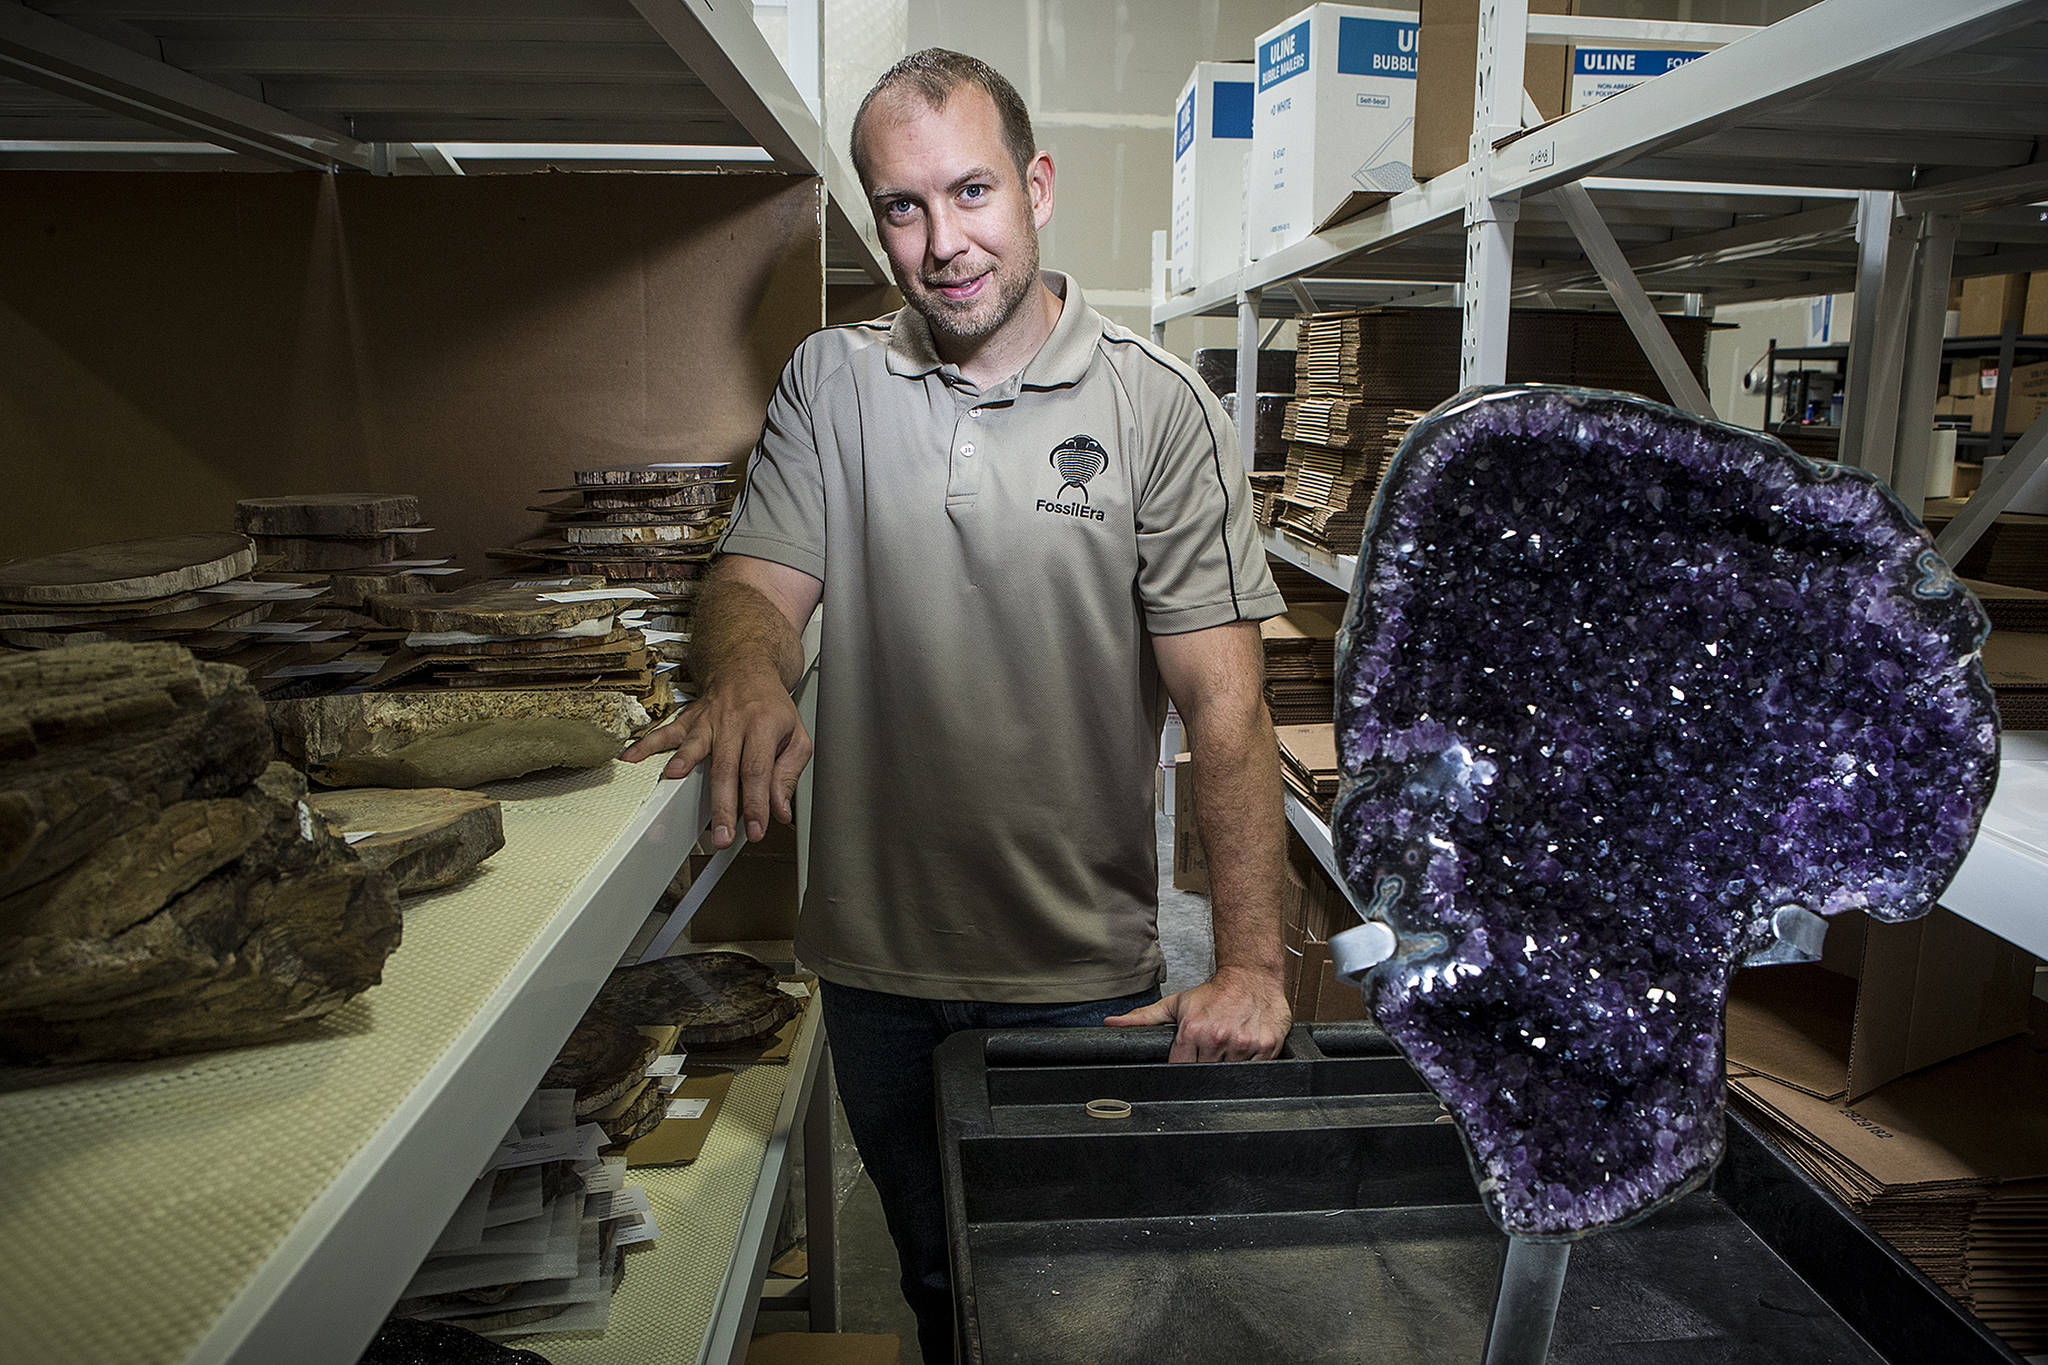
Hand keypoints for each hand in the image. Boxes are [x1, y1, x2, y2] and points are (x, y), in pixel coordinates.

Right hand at [620, 680, 811, 847]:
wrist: (745, 667)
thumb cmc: (771, 707)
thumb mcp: (797, 737)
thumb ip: (789, 775)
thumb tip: (780, 810)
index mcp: (763, 726)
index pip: (758, 771)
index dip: (756, 804)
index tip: (755, 829)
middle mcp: (734, 722)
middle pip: (725, 767)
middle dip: (722, 805)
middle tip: (721, 835)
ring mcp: (708, 720)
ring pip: (694, 746)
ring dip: (682, 762)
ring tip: (672, 780)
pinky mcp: (688, 719)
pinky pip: (666, 732)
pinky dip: (647, 745)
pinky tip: (632, 758)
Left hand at [1104, 965, 1290, 1062]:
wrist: (1251, 976)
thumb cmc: (1214, 993)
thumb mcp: (1176, 1004)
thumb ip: (1143, 1019)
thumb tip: (1110, 1024)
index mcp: (1193, 1031)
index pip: (1180, 1069)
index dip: (1182, 1069)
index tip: (1188, 1062)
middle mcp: (1218, 1038)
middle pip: (1206, 1074)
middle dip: (1205, 1068)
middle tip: (1210, 1053)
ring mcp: (1243, 1044)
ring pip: (1230, 1075)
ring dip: (1227, 1067)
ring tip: (1227, 1049)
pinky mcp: (1266, 1047)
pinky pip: (1255, 1070)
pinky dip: (1249, 1065)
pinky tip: (1244, 1049)